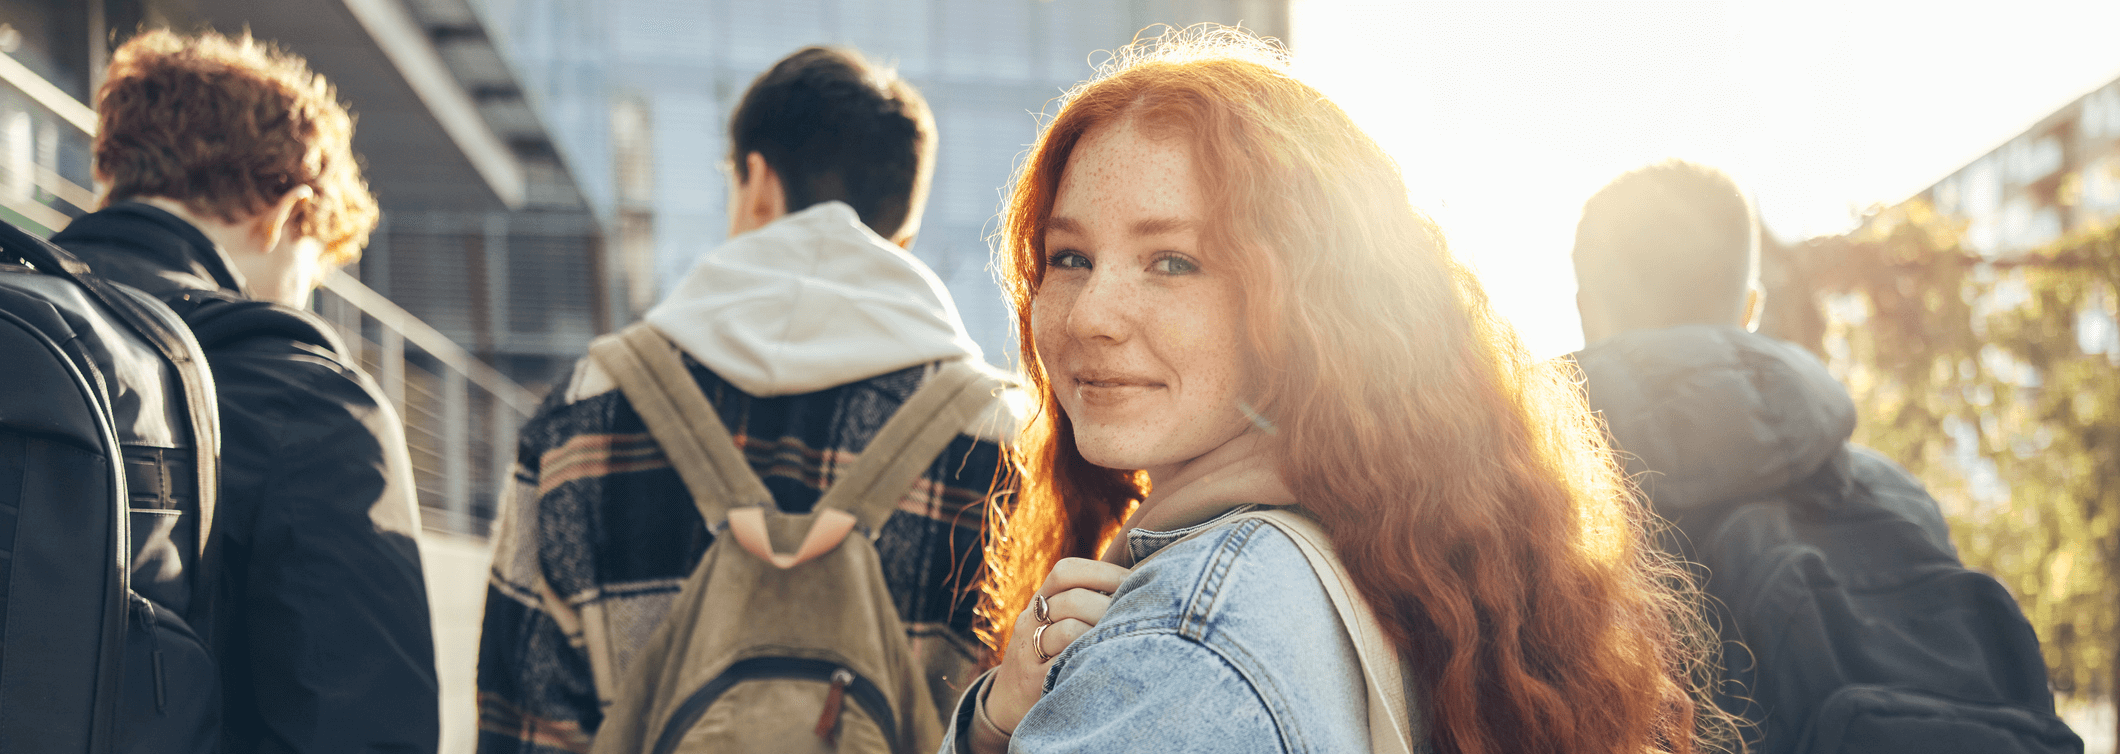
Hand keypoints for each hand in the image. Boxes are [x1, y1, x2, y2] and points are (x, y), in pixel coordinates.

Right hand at [985, 557, 1129, 733]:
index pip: (1066, 571)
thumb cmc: (1047, 655)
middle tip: (1140, 615)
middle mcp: (1030, 621)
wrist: (1008, 699)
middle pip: (1072, 599)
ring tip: (1127, 639)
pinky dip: (1090, 659)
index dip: (1104, 572)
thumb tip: (1139, 583)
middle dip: (1112, 605)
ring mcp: (1029, 651)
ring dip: (1103, 634)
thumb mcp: (1054, 623)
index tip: (1136, 580)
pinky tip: (1109, 661)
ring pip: (1070, 630)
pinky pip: (1065, 664)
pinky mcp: (1034, 681)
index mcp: (1040, 601)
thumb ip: (1085, 603)